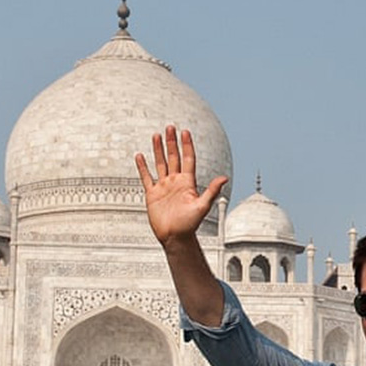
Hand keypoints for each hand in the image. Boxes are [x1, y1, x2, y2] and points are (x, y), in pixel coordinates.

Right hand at [135, 125, 228, 246]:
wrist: (175, 238)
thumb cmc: (190, 225)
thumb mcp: (202, 206)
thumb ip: (212, 191)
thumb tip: (224, 178)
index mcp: (188, 183)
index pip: (188, 159)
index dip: (187, 145)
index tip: (185, 131)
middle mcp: (176, 182)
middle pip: (174, 157)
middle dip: (172, 142)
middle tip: (170, 127)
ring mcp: (164, 187)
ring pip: (161, 164)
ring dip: (158, 150)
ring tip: (156, 135)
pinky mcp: (153, 194)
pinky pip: (147, 177)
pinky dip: (143, 167)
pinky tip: (140, 156)